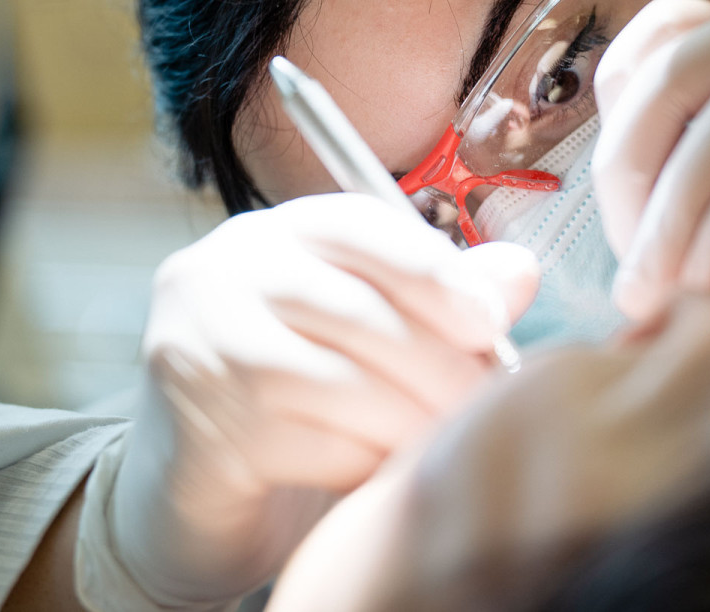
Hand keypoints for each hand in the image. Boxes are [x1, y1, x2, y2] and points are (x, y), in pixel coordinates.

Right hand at [85, 194, 537, 607]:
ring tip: (449, 440)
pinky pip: (320, 447)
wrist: (189, 484)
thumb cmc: (290, 393)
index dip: (436, 271)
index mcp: (269, 234)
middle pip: (361, 309)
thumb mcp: (360, 328)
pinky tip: (387, 473)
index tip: (488, 322)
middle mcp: (222, 274)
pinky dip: (370, 464)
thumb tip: (520, 271)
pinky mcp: (203, 431)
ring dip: (414, 420)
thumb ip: (437, 294)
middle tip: (488, 403)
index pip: (360, 225)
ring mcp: (203, 350)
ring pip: (344, 382)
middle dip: (442, 364)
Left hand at [594, 0, 709, 316]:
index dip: (619, 139)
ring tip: (653, 296)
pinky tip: (707, 281)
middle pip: (658, 84)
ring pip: (704, 128)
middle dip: (627, 185)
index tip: (624, 227)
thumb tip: (642, 231)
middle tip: (628, 273)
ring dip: (667, 224)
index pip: (652, 59)